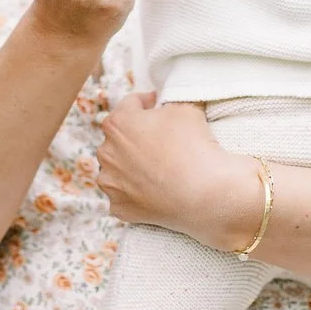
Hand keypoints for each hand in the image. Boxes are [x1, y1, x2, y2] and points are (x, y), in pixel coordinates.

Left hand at [97, 94, 258, 248]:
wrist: (203, 192)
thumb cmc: (193, 146)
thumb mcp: (184, 108)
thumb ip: (166, 104)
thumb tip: (163, 109)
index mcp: (117, 123)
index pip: (130, 105)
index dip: (146, 103)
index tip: (156, 107)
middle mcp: (106, 152)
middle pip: (119, 138)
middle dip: (135, 136)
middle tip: (158, 141)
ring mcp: (110, 182)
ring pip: (116, 168)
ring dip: (129, 165)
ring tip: (153, 168)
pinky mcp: (119, 206)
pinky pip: (123, 195)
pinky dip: (135, 192)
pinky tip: (152, 190)